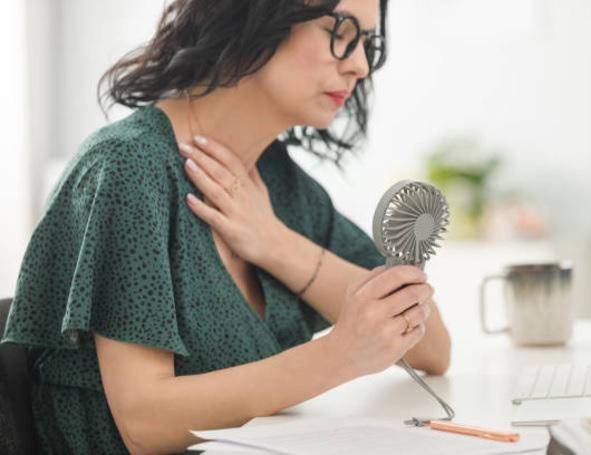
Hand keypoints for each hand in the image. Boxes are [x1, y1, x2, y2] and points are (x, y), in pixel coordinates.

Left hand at [179, 136, 284, 264]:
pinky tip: (188, 199)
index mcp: (247, 185)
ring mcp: (236, 213)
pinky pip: (213, 217)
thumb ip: (252, 174)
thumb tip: (247, 157)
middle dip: (201, 157)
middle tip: (183, 146)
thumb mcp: (261, 192)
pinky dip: (201, 208)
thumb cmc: (265, 218)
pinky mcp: (231, 230)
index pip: (231, 160)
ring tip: (186, 164)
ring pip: (216, 191)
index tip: (198, 138)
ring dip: (200, 177)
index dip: (215, 148)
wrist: (275, 246)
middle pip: (220, 172)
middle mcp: (241, 196)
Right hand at [324, 265, 433, 378]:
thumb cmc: (351, 322)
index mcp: (363, 296)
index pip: (396, 276)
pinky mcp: (395, 348)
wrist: (342, 355)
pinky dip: (418, 326)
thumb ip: (373, 277)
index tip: (421, 274)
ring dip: (424, 307)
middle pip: (413, 293)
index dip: (414, 272)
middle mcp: (374, 313)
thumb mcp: (353, 294)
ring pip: (419, 313)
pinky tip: (409, 325)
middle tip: (427, 288)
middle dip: (425, 288)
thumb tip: (397, 266)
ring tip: (419, 307)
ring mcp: (386, 332)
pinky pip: (419, 331)